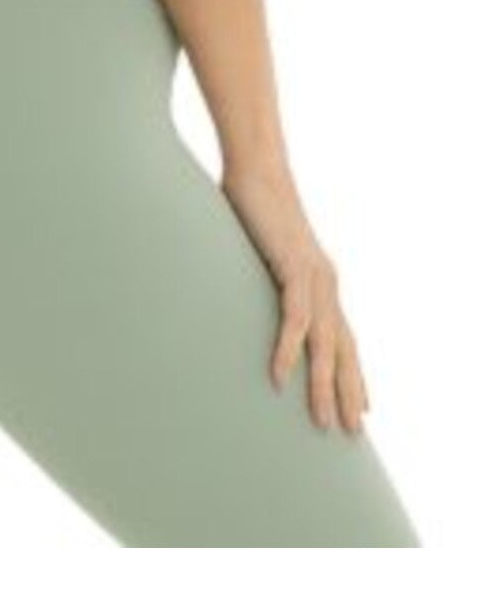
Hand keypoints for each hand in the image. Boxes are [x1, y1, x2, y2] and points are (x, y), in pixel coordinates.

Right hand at [220, 160, 370, 434]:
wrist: (254, 166)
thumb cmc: (251, 203)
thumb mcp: (259, 251)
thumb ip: (259, 276)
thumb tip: (239, 291)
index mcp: (319, 279)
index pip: (344, 336)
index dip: (352, 372)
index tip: (359, 408)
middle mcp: (325, 281)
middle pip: (344, 347)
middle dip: (347, 391)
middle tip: (348, 431)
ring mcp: (314, 274)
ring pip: (326, 342)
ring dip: (324, 384)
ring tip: (322, 419)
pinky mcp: (294, 265)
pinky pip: (295, 318)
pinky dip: (290, 349)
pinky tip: (280, 376)